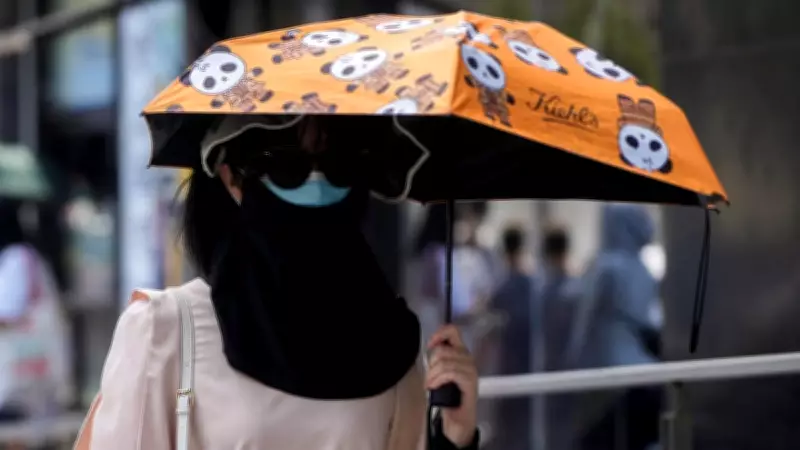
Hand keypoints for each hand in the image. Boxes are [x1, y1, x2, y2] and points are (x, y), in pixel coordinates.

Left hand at [426, 325, 477, 447]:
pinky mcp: (470, 382)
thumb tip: (430, 347)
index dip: (439, 334)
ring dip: (432, 374)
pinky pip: (450, 373)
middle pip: (443, 350)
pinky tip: (433, 387)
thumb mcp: (441, 374)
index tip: (430, 345)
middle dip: (430, 364)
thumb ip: (438, 359)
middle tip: (428, 378)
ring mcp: (471, 370)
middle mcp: (468, 359)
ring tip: (429, 385)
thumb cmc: (448, 397)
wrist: (458, 422)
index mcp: (461, 354)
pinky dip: (437, 380)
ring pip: (444, 362)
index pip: (453, 331)